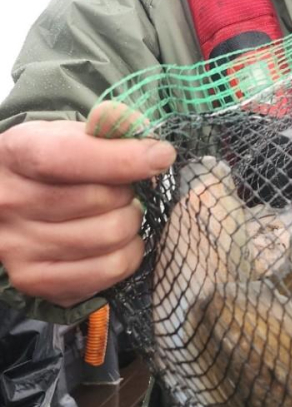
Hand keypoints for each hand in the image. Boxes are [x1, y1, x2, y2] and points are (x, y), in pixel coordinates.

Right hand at [0, 103, 174, 306]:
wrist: (20, 200)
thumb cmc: (56, 163)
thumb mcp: (73, 133)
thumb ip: (107, 125)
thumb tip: (140, 130)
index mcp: (16, 153)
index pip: (69, 157)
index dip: (122, 158)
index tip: (162, 155)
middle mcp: (9, 202)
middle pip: (99, 200)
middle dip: (127, 192)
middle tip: (121, 190)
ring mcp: (18, 247)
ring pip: (110, 236)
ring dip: (130, 222)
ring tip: (117, 213)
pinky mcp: (37, 281)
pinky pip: (110, 270)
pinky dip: (127, 253)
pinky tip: (116, 242)